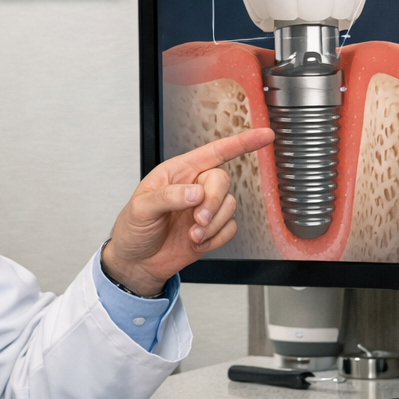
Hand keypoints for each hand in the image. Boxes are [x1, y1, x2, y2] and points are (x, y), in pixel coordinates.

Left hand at [102, 128, 274, 296]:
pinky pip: (230, 229)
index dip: (241, 143)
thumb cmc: (133, 229)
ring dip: (212, 224)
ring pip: (229, 206)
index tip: (264, 135)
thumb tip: (195, 192)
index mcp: (177, 172)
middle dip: (213, 202)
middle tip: (197, 220)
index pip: (214, 152)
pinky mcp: (211, 229)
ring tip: (191, 235)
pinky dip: (215, 238)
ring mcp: (204, 208)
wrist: (137, 262)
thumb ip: (168, 196)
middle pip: (222, 181)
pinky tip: (196, 243)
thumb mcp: (141, 208)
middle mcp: (194, 186)